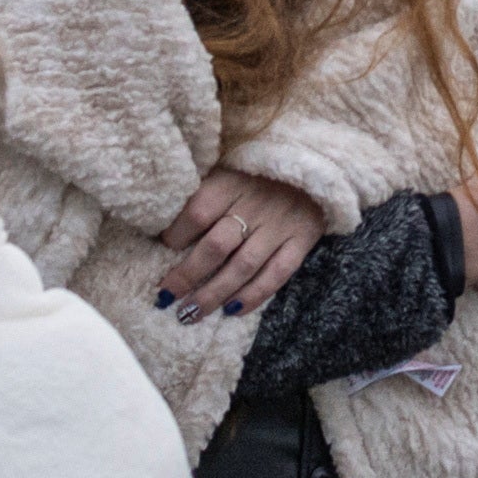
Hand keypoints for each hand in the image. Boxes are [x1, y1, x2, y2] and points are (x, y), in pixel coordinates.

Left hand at [155, 165, 324, 321]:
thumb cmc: (258, 172)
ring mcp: (280, 225)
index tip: (163, 249)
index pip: (198, 213)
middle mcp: (255, 206)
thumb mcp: (228, 170)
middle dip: (187, 276)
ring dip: (214, 294)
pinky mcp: (301, 240)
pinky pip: (277, 274)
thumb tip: (165, 231)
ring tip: (190, 314)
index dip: (176, 235)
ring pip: (243, 267)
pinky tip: (232, 310)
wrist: (314, 163)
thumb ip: (204, 195)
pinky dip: (254, 296)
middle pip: (216, 247)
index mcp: (232, 183)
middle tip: (166, 296)